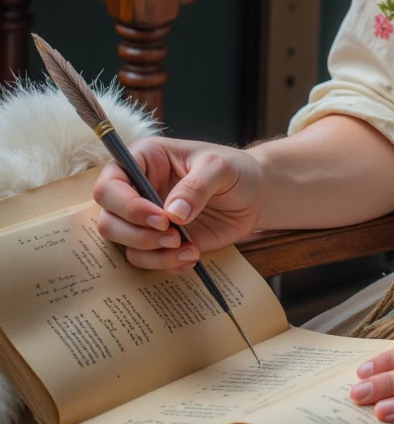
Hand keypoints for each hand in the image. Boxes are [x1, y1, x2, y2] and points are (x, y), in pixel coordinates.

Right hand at [93, 137, 264, 270]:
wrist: (255, 196)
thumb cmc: (235, 170)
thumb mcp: (220, 167)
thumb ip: (197, 185)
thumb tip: (173, 214)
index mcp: (144, 159)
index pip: (110, 185)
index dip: (127, 206)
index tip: (161, 219)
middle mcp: (137, 189)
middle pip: (108, 220)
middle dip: (137, 235)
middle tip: (173, 236)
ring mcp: (146, 218)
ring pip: (125, 245)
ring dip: (153, 254)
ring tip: (189, 249)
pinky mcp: (159, 241)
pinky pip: (147, 260)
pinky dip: (166, 263)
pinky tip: (192, 255)